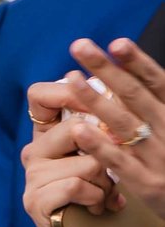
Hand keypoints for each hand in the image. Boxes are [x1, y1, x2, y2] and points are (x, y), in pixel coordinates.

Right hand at [21, 76, 120, 226]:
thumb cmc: (95, 192)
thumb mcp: (96, 156)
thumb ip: (98, 129)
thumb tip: (116, 99)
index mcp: (46, 134)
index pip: (40, 96)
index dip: (67, 91)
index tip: (92, 97)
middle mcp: (33, 151)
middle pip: (76, 128)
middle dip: (105, 151)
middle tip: (109, 170)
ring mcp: (31, 176)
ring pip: (86, 161)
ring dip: (106, 182)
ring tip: (105, 195)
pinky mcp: (34, 200)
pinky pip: (76, 186)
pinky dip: (97, 198)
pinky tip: (97, 208)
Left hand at [56, 38, 164, 216]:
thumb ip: (154, 106)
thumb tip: (128, 76)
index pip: (157, 83)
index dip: (137, 62)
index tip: (116, 42)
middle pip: (136, 96)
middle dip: (107, 70)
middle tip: (79, 46)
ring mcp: (159, 157)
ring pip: (124, 124)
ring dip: (95, 100)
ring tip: (70, 80)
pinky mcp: (148, 183)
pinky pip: (120, 161)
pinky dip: (100, 145)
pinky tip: (78, 130)